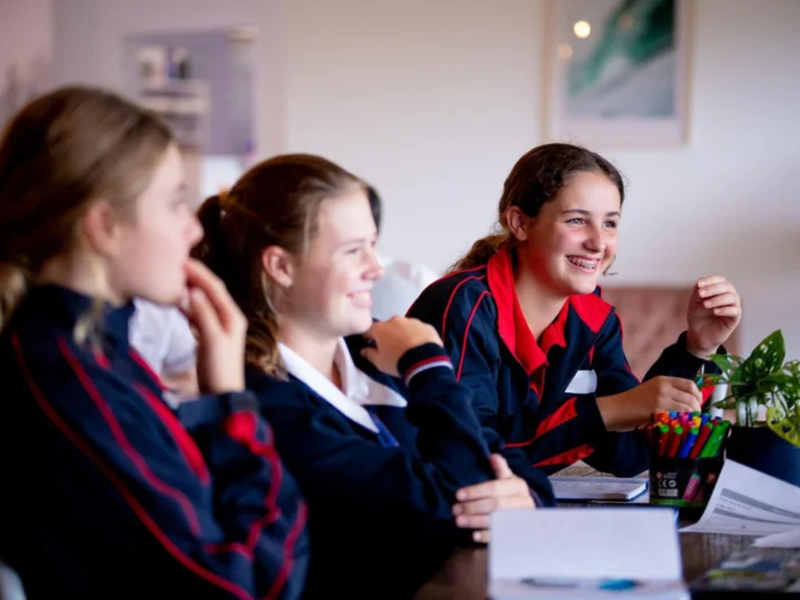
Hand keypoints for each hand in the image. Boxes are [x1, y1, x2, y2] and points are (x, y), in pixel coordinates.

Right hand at [181, 259, 246, 393]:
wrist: (222, 397)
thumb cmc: (219, 369)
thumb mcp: (212, 340)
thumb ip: (203, 314)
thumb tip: (193, 291)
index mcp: (232, 316)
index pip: (215, 287)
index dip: (199, 273)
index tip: (180, 260)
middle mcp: (228, 318)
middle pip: (210, 291)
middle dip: (194, 277)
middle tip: (174, 264)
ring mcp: (219, 327)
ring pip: (203, 301)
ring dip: (190, 289)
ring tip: (172, 277)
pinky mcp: (209, 336)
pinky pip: (197, 313)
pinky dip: (186, 305)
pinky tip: (174, 300)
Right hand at [360, 316, 442, 375]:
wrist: (424, 362)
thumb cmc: (398, 361)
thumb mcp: (379, 362)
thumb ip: (369, 354)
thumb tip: (363, 351)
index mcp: (381, 328)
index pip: (370, 329)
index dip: (368, 336)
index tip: (368, 342)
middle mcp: (396, 321)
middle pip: (388, 326)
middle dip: (388, 335)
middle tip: (391, 347)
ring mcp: (413, 322)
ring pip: (405, 327)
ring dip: (404, 334)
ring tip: (407, 348)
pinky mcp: (427, 326)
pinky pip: (419, 330)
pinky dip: (418, 336)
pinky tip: (420, 347)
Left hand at [452, 454, 534, 543]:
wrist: (527, 512)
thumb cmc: (512, 492)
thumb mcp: (508, 478)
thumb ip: (501, 468)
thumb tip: (493, 457)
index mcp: (519, 487)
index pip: (494, 488)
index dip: (475, 491)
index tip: (458, 495)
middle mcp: (523, 504)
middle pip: (495, 506)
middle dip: (472, 507)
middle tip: (455, 509)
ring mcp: (521, 521)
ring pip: (496, 521)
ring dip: (475, 521)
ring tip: (459, 521)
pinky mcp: (516, 535)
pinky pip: (500, 537)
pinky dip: (486, 536)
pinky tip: (473, 535)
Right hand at [597, 376, 701, 431]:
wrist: (615, 409)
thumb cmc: (631, 402)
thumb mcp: (651, 390)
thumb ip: (667, 392)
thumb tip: (688, 402)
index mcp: (663, 380)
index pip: (690, 384)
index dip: (698, 395)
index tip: (697, 404)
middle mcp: (664, 387)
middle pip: (691, 397)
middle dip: (697, 409)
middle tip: (695, 417)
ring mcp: (661, 399)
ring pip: (687, 408)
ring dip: (692, 417)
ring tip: (689, 423)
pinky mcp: (658, 411)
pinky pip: (679, 416)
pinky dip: (684, 422)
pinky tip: (681, 426)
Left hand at [685, 276, 741, 358]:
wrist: (698, 334)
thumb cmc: (698, 315)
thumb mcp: (694, 302)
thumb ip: (698, 291)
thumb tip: (701, 281)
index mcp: (720, 290)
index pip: (720, 280)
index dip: (710, 280)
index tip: (698, 284)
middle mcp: (729, 296)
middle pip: (727, 286)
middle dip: (713, 288)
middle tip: (701, 294)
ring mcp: (733, 307)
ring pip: (732, 297)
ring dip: (717, 299)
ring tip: (705, 304)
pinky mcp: (735, 318)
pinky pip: (735, 311)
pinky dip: (725, 309)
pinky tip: (715, 311)